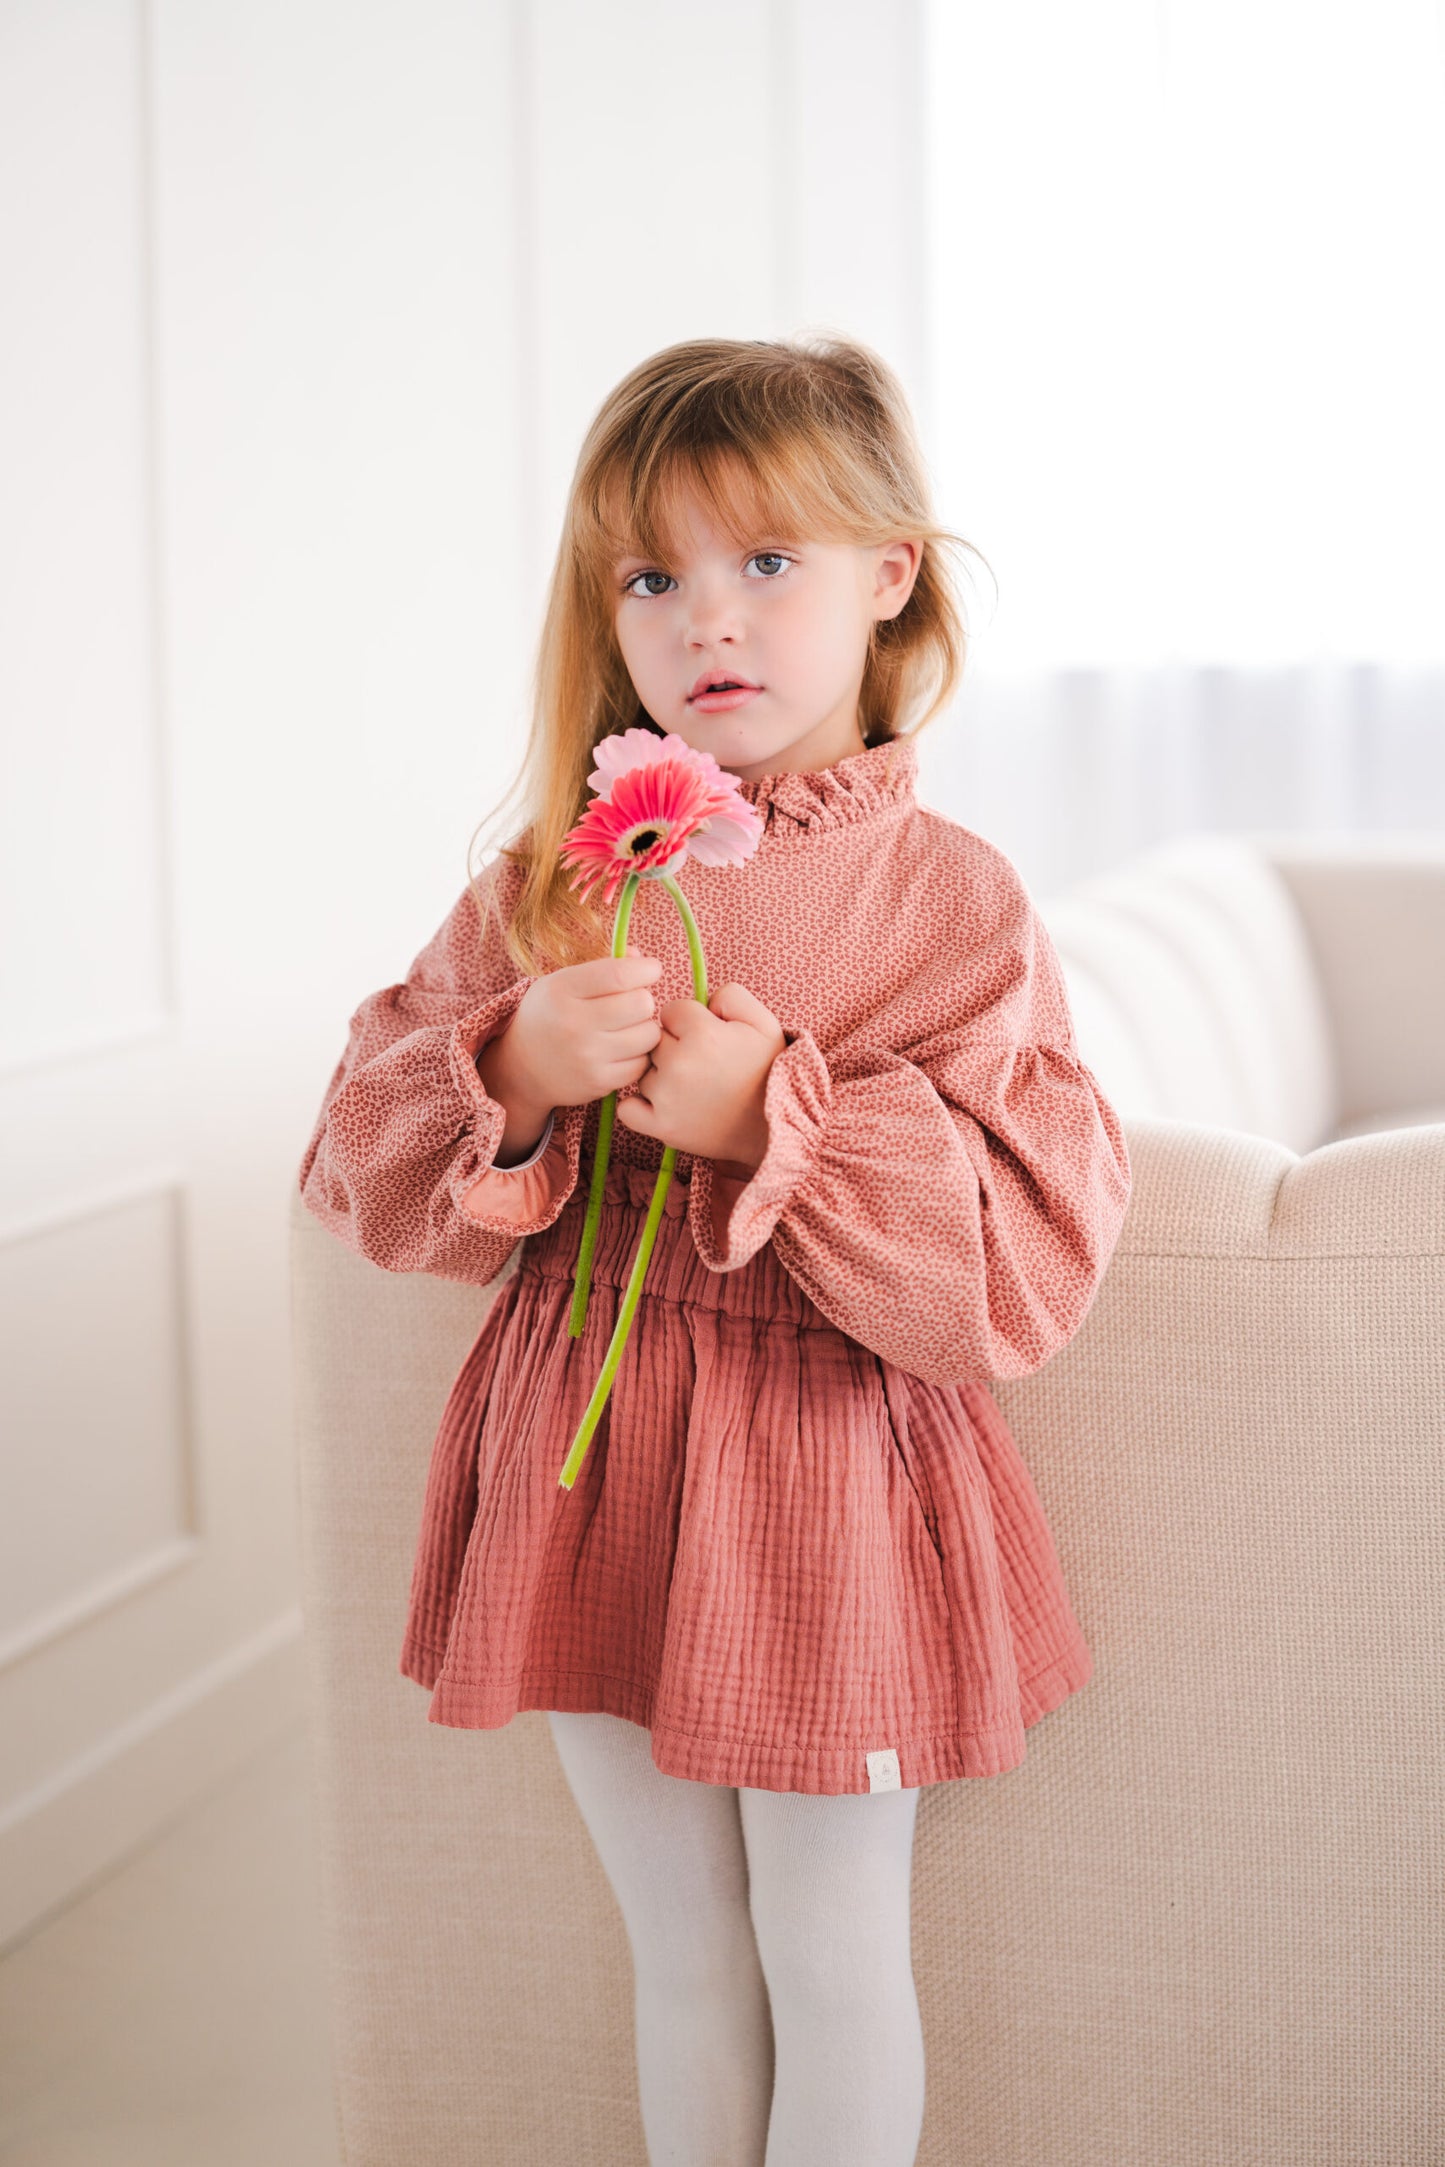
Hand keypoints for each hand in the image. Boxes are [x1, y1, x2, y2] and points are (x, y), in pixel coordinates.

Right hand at [498, 952, 664, 1112]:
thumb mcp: (563, 982)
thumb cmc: (551, 1015)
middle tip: (631, 1004)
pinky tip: (622, 1050)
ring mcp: (587, 1056)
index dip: (646, 969)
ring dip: (645, 1028)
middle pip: (641, 1003)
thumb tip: (640, 959)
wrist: (522, 1068)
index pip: (619, 975)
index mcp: (561, 990)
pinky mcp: (598, 1082)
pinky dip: (638, 1055)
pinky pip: (642, 1063)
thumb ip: (603, 966)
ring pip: (649, 1034)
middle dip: (643, 999)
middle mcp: (573, 1023)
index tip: (651, 970)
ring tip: (627, 1028)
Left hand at [613, 981, 786, 1172]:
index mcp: (701, 1034)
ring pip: (643, 1071)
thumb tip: (703, 1000)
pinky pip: (627, 1108)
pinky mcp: (661, 1127)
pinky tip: (663, 1104)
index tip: (708, 1037)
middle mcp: (678, 1064)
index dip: (690, 1022)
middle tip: (703, 1065)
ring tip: (692, 1088)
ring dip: (660, 1075)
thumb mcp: (764, 1022)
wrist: (778, 1125)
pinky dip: (639, 1106)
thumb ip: (731, 995)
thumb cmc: (771, 1071)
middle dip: (674, 1047)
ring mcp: (666, 1098)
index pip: (671, 1011)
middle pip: (654, 1040)